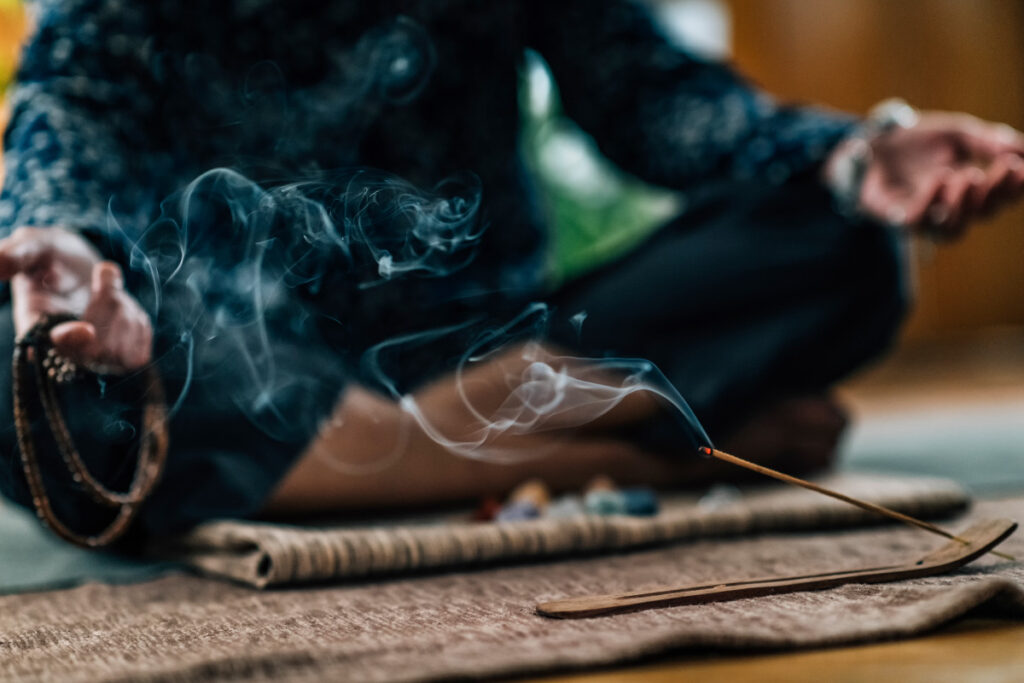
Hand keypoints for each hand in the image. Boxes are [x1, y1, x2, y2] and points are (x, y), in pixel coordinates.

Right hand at [0, 227, 152, 372]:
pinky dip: (136, 319)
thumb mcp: (33, 245)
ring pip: (121, 347)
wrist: (80, 266)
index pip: (51, 348)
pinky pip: (139, 346)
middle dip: (107, 303)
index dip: (70, 343)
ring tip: (107, 283)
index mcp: (33, 327)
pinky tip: (122, 307)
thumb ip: (18, 254)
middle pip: (96, 349)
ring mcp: (90, 358)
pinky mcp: (119, 357)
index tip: (85, 330)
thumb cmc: (51, 254)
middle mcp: (60, 350)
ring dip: (122, 303)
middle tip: (103, 270)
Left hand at [850, 112, 1023, 237]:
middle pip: (984, 214)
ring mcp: (926, 216)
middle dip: (997, 192)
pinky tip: (939, 178)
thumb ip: (987, 140)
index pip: (1003, 197)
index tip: (1020, 166)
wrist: (874, 140)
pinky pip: (919, 222)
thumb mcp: (958, 132)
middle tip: (1003, 167)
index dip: (1015, 187)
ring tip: (969, 175)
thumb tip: (1021, 149)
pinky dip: (931, 202)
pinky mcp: (898, 218)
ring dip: (965, 204)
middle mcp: (953, 208)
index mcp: (974, 188)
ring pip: (953, 229)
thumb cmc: (919, 140)